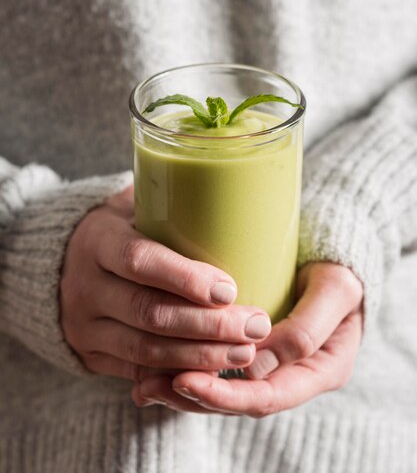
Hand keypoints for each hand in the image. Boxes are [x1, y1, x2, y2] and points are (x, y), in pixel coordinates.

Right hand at [60, 186, 271, 379]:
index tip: (229, 289)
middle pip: (149, 312)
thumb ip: (170, 203)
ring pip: (145, 350)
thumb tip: (234, 191)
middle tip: (255, 326)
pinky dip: (176, 373)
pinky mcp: (89, 354)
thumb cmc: (119, 228)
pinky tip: (212, 372)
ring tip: (244, 352)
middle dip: (207, 325)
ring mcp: (84, 325)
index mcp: (98, 240)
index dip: (185, 278)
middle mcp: (85, 286)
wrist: (57, 262)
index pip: (139, 260)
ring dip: (200, 356)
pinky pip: (136, 372)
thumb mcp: (132, 206)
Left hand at [132, 262, 363, 413]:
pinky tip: (153, 364)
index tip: (184, 380)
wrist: (338, 260)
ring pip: (223, 388)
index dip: (223, 396)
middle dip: (192, 396)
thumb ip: (306, 328)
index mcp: (319, 371)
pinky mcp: (251, 348)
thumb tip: (256, 364)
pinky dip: (186, 366)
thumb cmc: (341, 271)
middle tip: (150, 385)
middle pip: (237, 401)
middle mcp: (291, 376)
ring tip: (142, 383)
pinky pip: (218, 366)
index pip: (266, 397)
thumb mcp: (336, 291)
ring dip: (181, 387)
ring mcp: (271, 364)